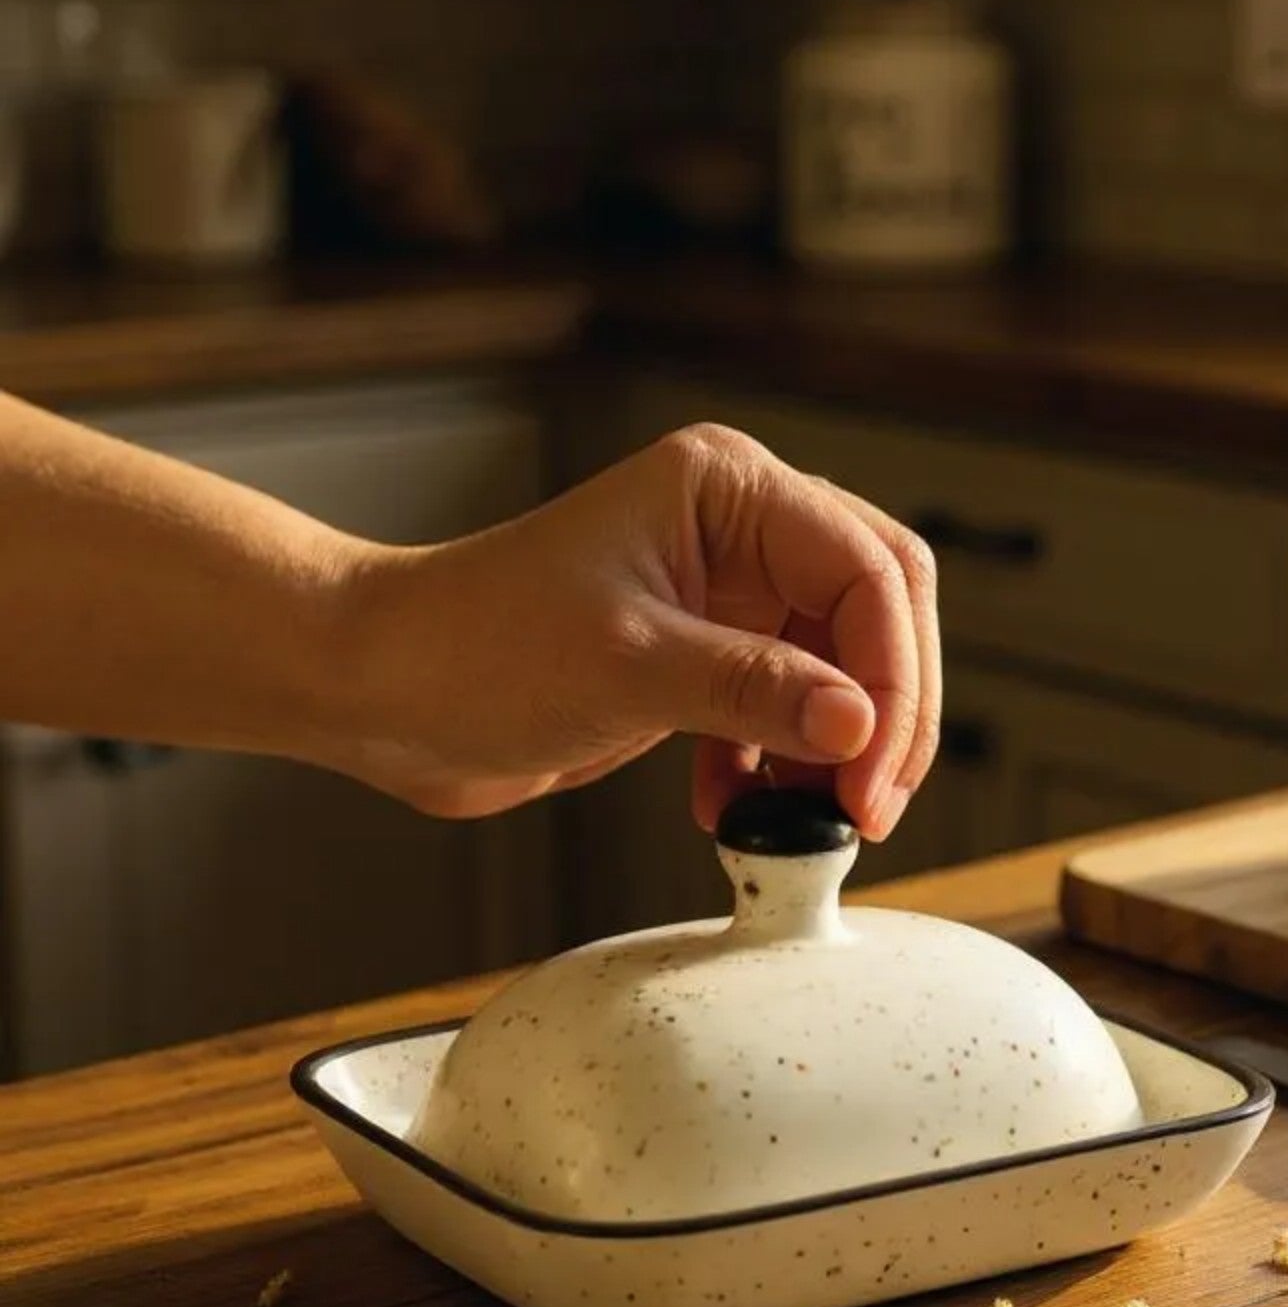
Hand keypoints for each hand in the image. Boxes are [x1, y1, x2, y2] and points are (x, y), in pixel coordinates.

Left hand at [332, 424, 939, 837]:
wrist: (377, 690)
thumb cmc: (469, 642)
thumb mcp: (627, 666)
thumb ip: (755, 691)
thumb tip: (861, 727)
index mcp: (728, 489)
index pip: (866, 569)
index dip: (889, 674)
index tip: (870, 768)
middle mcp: (738, 529)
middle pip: (877, 610)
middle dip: (886, 711)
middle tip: (869, 802)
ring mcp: (724, 593)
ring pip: (843, 666)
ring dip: (839, 747)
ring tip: (808, 817)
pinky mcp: (704, 655)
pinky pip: (790, 708)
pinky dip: (784, 764)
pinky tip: (740, 808)